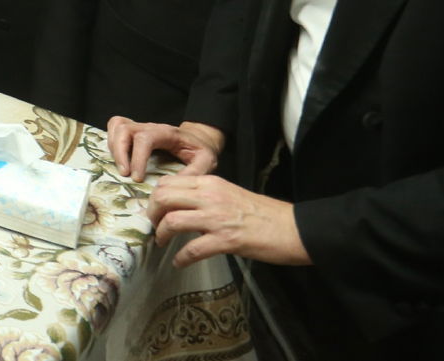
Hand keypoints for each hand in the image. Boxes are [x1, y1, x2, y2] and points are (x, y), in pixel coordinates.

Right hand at [107, 116, 223, 179]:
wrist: (198, 139)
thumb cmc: (200, 150)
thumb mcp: (206, 161)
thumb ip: (195, 172)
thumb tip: (173, 184)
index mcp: (166, 133)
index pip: (145, 138)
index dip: (137, 158)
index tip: (137, 178)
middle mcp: (150, 127)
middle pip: (125, 128)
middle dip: (120, 153)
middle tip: (124, 175)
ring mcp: (140, 126)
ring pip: (117, 126)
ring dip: (114, 148)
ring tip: (121, 169)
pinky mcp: (133, 131)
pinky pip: (115, 126)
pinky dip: (111, 140)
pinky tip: (118, 158)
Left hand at [149, 174, 311, 267]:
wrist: (292, 228)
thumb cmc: (263, 213)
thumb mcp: (229, 193)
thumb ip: (205, 196)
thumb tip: (180, 206)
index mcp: (210, 182)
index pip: (169, 182)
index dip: (155, 197)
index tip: (155, 210)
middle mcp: (210, 196)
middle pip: (164, 197)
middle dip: (152, 214)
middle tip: (153, 226)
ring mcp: (217, 218)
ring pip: (172, 221)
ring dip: (161, 234)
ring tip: (161, 242)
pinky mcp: (226, 240)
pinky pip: (192, 249)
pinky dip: (181, 258)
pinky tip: (179, 262)